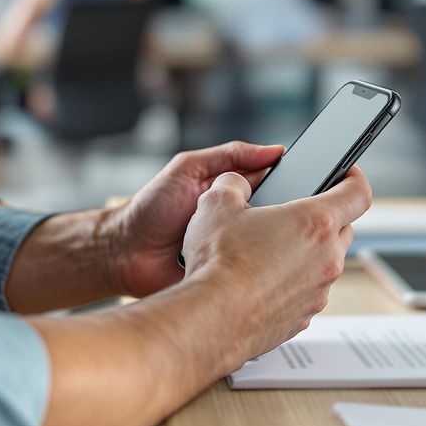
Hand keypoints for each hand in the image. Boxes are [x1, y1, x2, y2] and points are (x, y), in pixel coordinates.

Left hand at [108, 141, 283, 297]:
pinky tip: (248, 264)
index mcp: (231, 191)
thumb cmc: (151, 208)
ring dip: (264, 244)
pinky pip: (249, 272)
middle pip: (273, 217)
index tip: (301, 180)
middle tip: (270, 214)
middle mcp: (236, 220)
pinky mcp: (228, 275)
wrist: (124, 253)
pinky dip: (250, 268)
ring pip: (265, 247)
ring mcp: (233, 249)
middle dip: (276, 215)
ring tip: (256, 240)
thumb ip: (230, 155)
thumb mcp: (189, 168)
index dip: (287, 182)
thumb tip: (274, 150)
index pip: (272, 182)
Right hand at [181, 166, 371, 367]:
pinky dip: (293, 283)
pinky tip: (262, 280)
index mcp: (315, 222)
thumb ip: (234, 183)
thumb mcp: (217, 203)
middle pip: (344, 229)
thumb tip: (236, 183)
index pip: (358, 193)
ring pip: (326, 263)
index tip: (345, 173)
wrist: (209, 319)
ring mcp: (318, 291)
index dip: (354, 177)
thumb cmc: (218, 265)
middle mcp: (326, 259)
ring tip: (269, 249)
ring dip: (307, 253)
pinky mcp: (304, 317)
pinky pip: (308, 291)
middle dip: (326, 217)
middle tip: (295, 213)